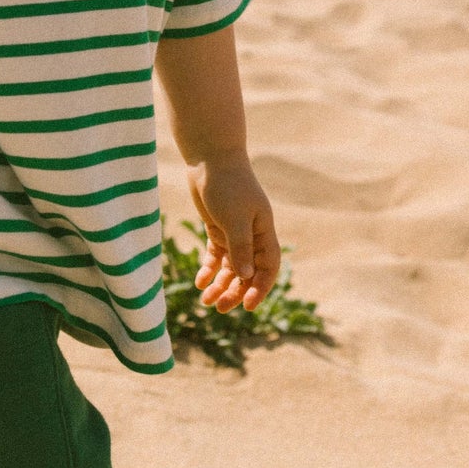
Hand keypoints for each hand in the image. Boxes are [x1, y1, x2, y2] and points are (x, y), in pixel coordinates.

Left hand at [188, 156, 280, 313]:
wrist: (209, 158)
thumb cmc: (227, 185)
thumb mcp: (235, 219)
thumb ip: (241, 248)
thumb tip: (246, 277)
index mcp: (263, 230)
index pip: (269, 266)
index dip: (261, 287)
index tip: (249, 307)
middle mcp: (251, 234)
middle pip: (248, 271)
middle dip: (237, 291)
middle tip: (221, 309)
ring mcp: (233, 231)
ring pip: (231, 267)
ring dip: (221, 285)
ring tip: (206, 301)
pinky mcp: (217, 227)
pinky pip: (215, 256)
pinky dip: (209, 269)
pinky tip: (199, 282)